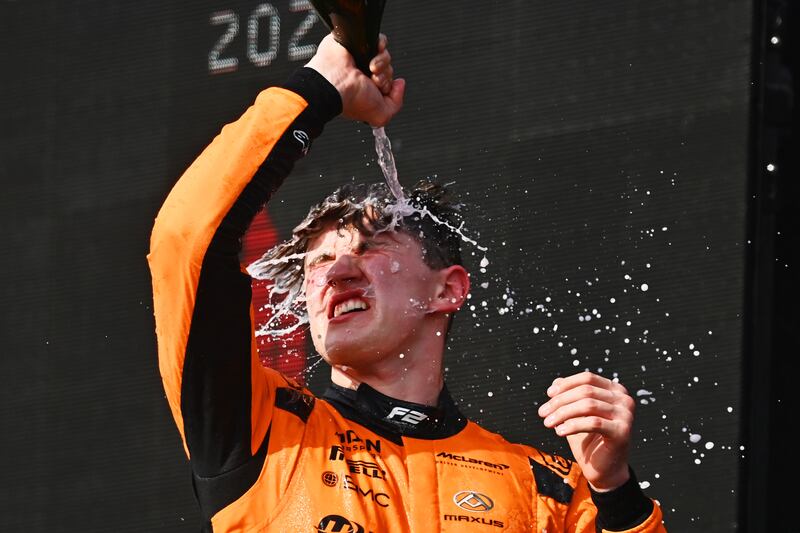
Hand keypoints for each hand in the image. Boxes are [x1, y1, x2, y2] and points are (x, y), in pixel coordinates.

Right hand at [305, 33, 404, 126]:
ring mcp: (361, 58)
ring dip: (382, 62)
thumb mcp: (380, 115)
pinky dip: (381, 45)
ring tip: (370, 68)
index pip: (389, 83)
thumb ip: (396, 103)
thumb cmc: (352, 100)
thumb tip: (400, 84)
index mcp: (367, 90)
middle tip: (373, 80)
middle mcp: (364, 74)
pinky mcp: (357, 43)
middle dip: (385, 75)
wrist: (336, 83)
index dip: (388, 85)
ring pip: (385, 55)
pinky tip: (372, 53)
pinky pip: (379, 39)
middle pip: (388, 69)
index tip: (379, 89)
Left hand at [537, 371, 634, 490]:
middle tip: (542, 412)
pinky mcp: (622, 432)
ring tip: (547, 422)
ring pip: (588, 405)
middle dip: (560, 401)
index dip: (566, 384)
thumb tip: (556, 382)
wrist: (604, 470)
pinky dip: (572, 425)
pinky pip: (592, 422)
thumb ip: (569, 397)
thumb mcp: (575, 415)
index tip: (549, 394)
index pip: (588, 378)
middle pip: (586, 391)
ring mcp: (626, 415)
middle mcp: (624, 400)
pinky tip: (559, 432)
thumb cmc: (589, 441)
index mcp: (615, 391)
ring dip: (562, 413)